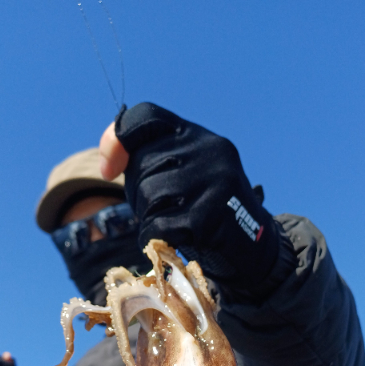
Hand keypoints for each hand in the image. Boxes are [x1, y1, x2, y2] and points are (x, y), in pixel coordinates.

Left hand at [99, 103, 280, 291]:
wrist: (256, 248)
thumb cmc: (210, 212)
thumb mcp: (189, 174)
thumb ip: (156, 160)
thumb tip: (110, 161)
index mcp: (198, 136)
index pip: (144, 117)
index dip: (117, 140)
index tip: (108, 169)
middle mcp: (209, 150)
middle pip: (141, 167)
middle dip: (138, 196)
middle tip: (164, 211)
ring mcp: (213, 181)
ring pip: (148, 197)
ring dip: (149, 219)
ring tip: (173, 225)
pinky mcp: (211, 215)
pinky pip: (159, 225)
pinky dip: (156, 239)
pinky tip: (173, 241)